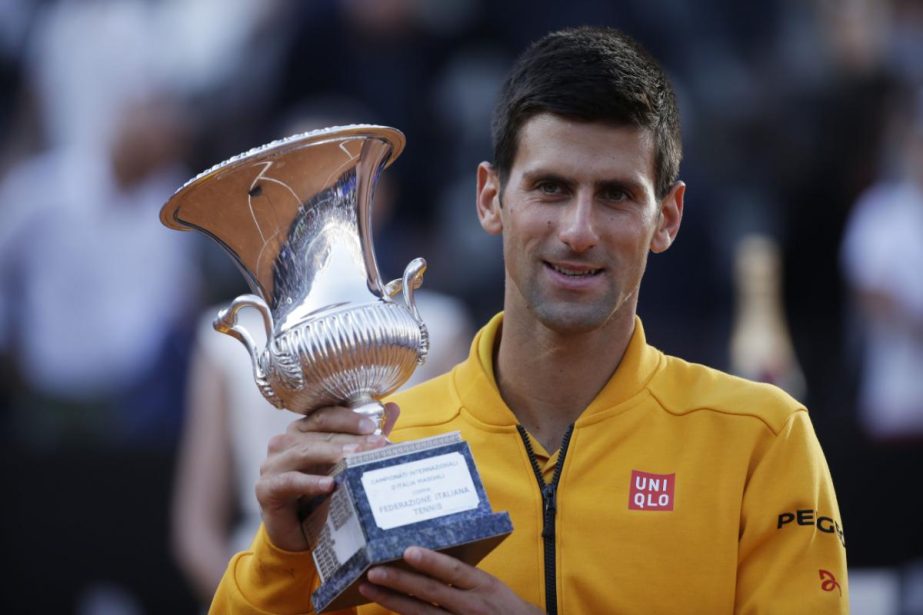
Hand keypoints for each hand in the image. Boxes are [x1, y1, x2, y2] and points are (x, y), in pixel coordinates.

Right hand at [255, 403, 398, 551]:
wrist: (298, 534)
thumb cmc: (322, 494)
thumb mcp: (346, 465)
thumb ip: (366, 438)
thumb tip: (394, 408)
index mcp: (302, 431)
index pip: (325, 415)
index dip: (349, 418)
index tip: (373, 426)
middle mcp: (284, 443)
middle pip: (319, 434)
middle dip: (350, 440)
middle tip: (376, 445)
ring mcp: (272, 465)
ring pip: (304, 452)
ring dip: (332, 454)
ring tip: (355, 459)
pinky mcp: (266, 489)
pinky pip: (289, 481)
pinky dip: (309, 482)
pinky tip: (329, 485)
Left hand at [358, 547, 542, 614]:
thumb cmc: (503, 606)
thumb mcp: (491, 585)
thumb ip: (464, 575)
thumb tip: (429, 554)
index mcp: (483, 585)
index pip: (453, 571)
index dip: (431, 561)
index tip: (407, 551)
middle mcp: (471, 606)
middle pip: (430, 592)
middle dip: (400, 581)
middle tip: (374, 570)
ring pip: (420, 613)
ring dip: (392, 600)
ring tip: (370, 588)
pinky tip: (387, 607)